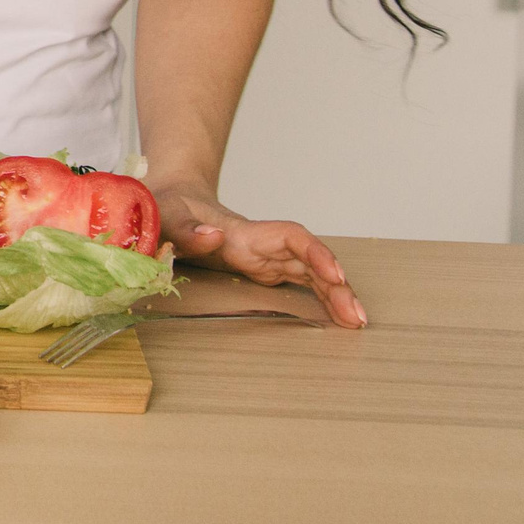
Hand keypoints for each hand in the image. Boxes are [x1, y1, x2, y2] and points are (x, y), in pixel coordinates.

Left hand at [151, 183, 366, 327]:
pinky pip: (301, 282)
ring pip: (312, 274)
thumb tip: (215, 236)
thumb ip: (188, 230)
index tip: (335, 275)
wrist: (172, 201)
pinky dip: (321, 297)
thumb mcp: (167, 216)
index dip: (316, 254)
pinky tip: (338, 316)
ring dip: (335, 295)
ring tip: (356, 322)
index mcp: (244, 233)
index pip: (292, 238)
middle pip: (310, 260)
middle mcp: (264, 244)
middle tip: (356, 317)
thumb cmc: (169, 208)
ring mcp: (268, 257)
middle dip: (336, 285)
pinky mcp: (265, 269)